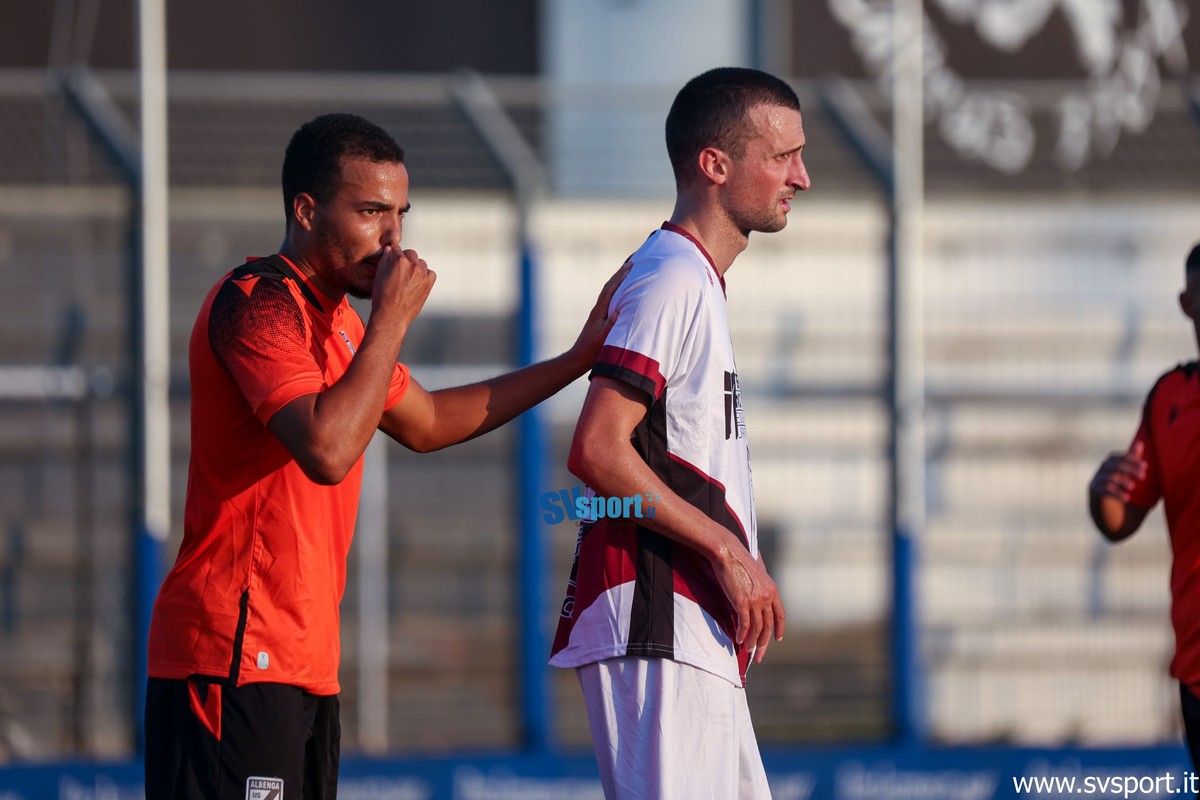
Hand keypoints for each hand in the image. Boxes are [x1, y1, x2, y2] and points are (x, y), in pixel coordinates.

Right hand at [371, 246, 435, 330]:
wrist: (391, 316)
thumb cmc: (382, 296)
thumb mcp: (379, 275)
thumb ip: (385, 259)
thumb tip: (390, 249)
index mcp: (399, 261)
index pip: (397, 250)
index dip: (393, 257)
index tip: (392, 264)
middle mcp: (412, 265)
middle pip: (410, 254)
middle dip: (405, 260)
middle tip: (399, 272)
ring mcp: (422, 275)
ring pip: (421, 263)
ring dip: (415, 267)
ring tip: (407, 278)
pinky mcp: (428, 284)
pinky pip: (430, 273)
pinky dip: (425, 275)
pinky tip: (417, 282)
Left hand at [565, 262, 631, 373]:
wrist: (578, 358)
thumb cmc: (592, 351)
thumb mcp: (604, 339)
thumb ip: (612, 325)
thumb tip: (620, 310)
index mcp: (599, 312)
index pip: (610, 290)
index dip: (620, 277)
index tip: (631, 267)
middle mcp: (598, 309)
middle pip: (609, 287)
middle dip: (620, 274)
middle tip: (632, 262)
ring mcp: (598, 313)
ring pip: (609, 293)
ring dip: (619, 281)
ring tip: (630, 272)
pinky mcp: (600, 319)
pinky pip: (611, 300)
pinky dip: (618, 292)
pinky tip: (624, 293)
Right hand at [710, 544, 785, 663]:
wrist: (728, 552)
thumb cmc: (738, 559)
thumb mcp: (756, 570)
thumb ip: (760, 582)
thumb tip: (758, 589)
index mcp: (772, 589)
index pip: (780, 615)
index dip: (779, 628)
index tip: (777, 640)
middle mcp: (767, 596)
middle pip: (769, 626)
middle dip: (764, 644)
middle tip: (759, 656)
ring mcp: (755, 600)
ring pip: (757, 628)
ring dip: (752, 642)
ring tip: (747, 651)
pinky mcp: (742, 602)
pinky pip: (744, 624)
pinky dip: (741, 634)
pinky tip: (738, 640)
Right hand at [1089, 441, 1147, 503]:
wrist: (1116, 518)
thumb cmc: (1127, 494)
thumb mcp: (1134, 479)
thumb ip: (1135, 462)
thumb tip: (1139, 443)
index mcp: (1111, 464)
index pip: (1119, 457)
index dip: (1132, 459)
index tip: (1145, 466)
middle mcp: (1102, 470)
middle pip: (1113, 464)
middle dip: (1129, 469)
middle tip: (1143, 476)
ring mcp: (1097, 480)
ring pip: (1109, 477)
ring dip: (1122, 481)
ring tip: (1133, 487)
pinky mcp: (1094, 492)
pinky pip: (1104, 490)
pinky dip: (1116, 493)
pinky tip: (1127, 498)